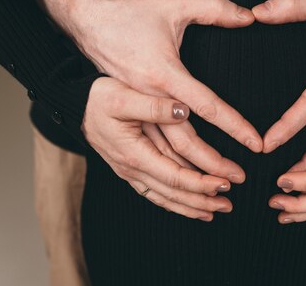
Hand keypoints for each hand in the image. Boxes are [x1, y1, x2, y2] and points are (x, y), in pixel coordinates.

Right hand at [48, 0, 260, 184]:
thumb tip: (247, 17)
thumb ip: (211, 9)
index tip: (256, 144)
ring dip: (192, 192)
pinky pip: (145, 177)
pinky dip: (168, 195)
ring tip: (221, 203)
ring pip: (161, 174)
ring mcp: (125, 127)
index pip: (203, 110)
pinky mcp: (118, 138)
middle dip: (212, 172)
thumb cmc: (127, 14)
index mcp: (157, 78)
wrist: (84, 23)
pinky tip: (188, 204)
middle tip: (240, 180)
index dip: (233, 127)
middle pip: (181, 153)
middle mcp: (140, 107)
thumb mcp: (170, 4)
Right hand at [83, 77, 234, 220]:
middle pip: (172, 193)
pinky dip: (176, 203)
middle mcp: (131, 169)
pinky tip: (191, 207)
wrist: (75, 107)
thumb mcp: (123, 96)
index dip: (200, 182)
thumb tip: (183, 110)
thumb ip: (154, 106)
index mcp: (133, 153)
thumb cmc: (98, 98)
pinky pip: (156, 194)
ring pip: (165, 198)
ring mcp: (130, 173)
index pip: (173, 175)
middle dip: (203, 199)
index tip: (224, 181)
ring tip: (217, 210)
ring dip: (192, 206)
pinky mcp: (131, 170)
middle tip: (230, 203)